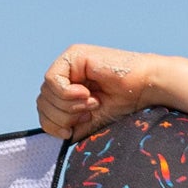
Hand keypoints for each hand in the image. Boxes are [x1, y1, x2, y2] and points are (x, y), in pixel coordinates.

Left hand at [36, 45, 167, 141]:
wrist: (146, 87)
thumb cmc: (122, 104)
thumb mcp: (88, 121)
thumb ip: (67, 125)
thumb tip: (47, 132)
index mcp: (66, 89)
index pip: (43, 110)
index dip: (52, 125)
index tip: (71, 130)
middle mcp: (65, 74)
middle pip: (42, 102)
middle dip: (62, 116)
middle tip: (87, 113)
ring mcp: (68, 63)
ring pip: (46, 93)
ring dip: (68, 106)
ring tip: (91, 102)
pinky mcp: (73, 55)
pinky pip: (52, 80)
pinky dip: (66, 93)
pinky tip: (85, 93)